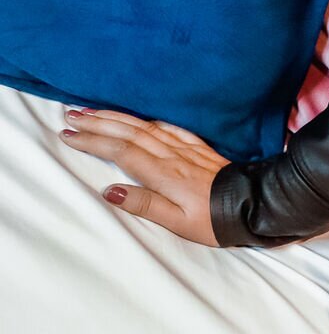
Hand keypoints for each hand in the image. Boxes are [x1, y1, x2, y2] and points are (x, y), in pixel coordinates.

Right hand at [60, 106, 226, 246]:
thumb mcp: (177, 222)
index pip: (120, 150)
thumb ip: (144, 204)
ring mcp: (187, 149)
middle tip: (71, 115)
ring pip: (146, 127)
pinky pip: (171, 128)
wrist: (255, 206)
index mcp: (164, 174)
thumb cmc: (215, 220)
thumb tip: (110, 190)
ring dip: (118, 118)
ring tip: (93, 111)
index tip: (68, 134)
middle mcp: (173, 156)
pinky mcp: (200, 149)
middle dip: (98, 122)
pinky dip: (150, 121)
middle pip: (129, 133)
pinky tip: (142, 119)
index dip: (92, 140)